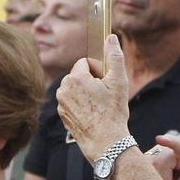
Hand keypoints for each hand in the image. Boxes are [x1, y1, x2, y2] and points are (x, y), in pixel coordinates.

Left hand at [57, 34, 131, 160]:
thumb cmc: (113, 112)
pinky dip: (79, 105)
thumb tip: (111, 36)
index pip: (85, 63)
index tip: (104, 83)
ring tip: (98, 107)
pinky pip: (70, 102)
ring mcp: (60, 103)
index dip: (97, 71)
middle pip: (78, 75)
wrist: (105, 142)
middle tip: (103, 96)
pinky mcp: (61, 115)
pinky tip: (91, 115)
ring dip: (84, 93)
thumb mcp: (118, 81)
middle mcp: (63, 88)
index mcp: (75, 77)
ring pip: (74, 89)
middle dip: (90, 81)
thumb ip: (114, 56)